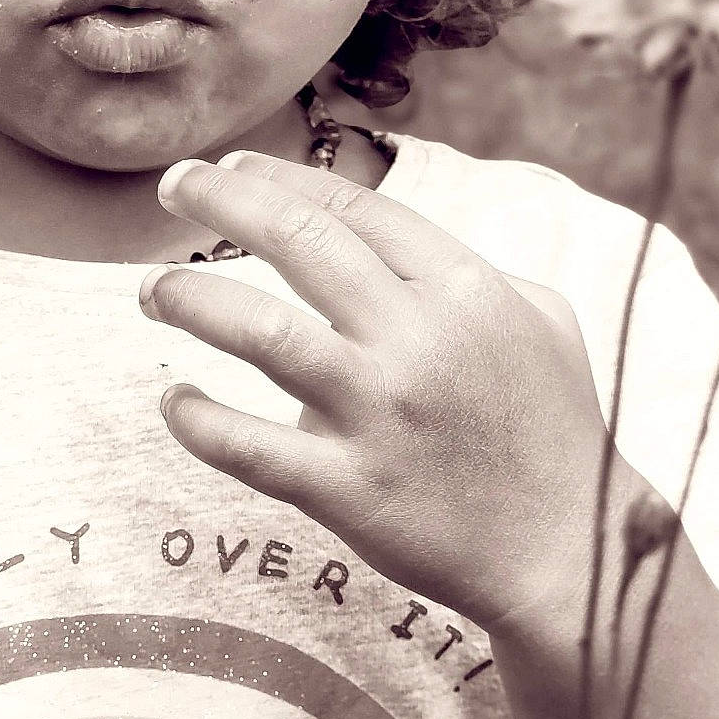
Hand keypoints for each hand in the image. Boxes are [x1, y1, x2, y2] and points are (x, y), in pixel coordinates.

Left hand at [139, 151, 612, 629]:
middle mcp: (418, 338)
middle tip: (172, 187)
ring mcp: (380, 414)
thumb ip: (476, 271)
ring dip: (192, 299)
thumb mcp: (544, 321)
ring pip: (261, 332)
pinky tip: (174, 400)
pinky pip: (251, 446)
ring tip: (151, 289)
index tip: (232, 168)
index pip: (352, 208)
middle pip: (298, 240)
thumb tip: (402, 246)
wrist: (567, 550)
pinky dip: (200, 420)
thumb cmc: (555, 430)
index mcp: (464, 288)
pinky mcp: (350, 488)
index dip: (279, 178)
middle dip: (221, 200)